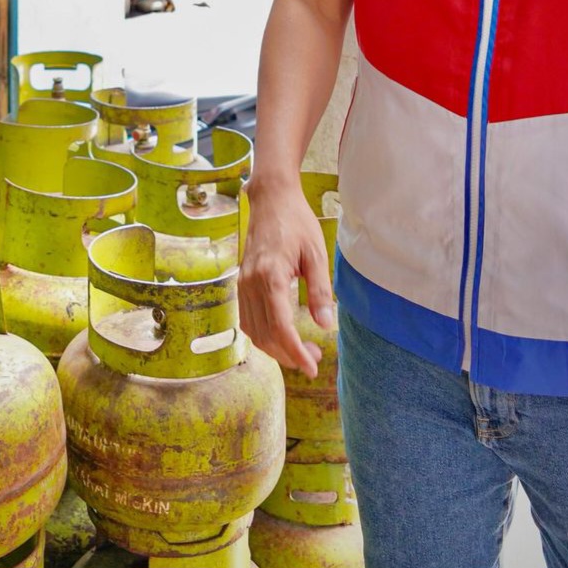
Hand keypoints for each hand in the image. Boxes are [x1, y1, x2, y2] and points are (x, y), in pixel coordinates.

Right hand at [238, 177, 334, 376]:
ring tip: (302, 348)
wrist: (270, 200)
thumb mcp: (316, 254)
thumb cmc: (296, 222)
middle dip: (289, 354)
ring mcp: (242, 283)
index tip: (312, 367)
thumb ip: (320, 291)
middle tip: (314, 357)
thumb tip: (325, 325)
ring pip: (253, 331)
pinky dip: (263, 334)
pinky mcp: (241, 282)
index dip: (296, 352)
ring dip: (275, 348)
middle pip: (265, 335)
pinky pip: (247, 319)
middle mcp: (250, 282)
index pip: (280, 327)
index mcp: (270, 276)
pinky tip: (282, 334)